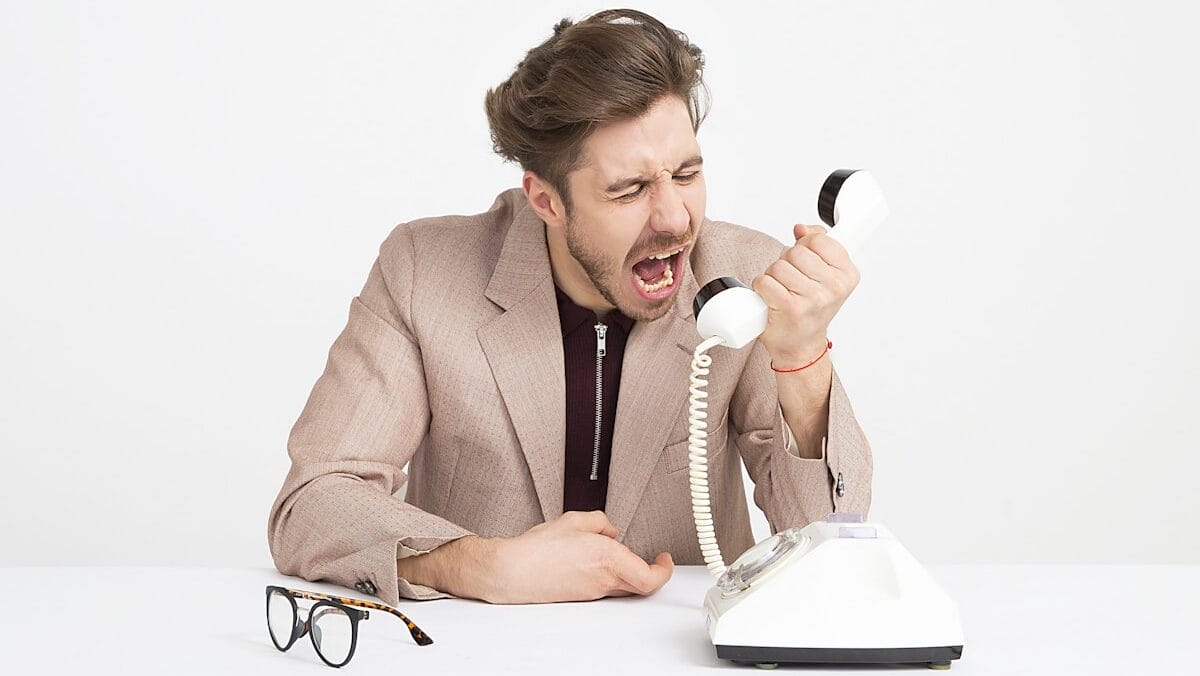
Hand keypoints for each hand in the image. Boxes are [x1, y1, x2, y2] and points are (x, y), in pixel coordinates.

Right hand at [480, 511, 672, 603]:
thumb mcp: (574, 520)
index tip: (665, 559)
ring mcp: (593, 591)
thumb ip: (601, 521)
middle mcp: (604, 579)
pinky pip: (606, 587)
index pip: (650, 576)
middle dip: (651, 572)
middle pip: (642, 585)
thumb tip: (611, 530)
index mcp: (608, 558)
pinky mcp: (582, 596)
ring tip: (619, 554)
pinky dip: (610, 576)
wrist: (513, 571)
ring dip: (629, 572)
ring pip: (625, 587)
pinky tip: (596, 562)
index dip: (664, 570)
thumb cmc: (538, 549)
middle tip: (654, 560)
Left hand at [751, 224, 859, 366]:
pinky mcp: (790, 308)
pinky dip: (762, 288)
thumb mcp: (824, 275)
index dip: (805, 247)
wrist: (801, 345)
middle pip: (795, 252)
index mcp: (847, 275)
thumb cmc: (811, 309)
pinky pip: (765, 281)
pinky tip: (772, 299)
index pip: (819, 240)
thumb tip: (801, 228)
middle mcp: (834, 287)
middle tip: (791, 281)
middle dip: (786, 262)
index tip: (807, 262)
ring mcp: (813, 299)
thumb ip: (817, 245)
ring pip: (778, 266)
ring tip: (782, 291)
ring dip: (773, 276)